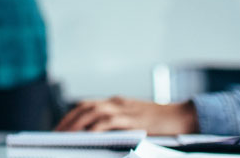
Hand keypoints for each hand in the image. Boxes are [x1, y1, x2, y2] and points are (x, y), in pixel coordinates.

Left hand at [56, 97, 197, 134]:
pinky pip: (110, 122)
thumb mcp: (134, 118)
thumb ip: (116, 123)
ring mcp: (125, 110)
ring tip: (64, 138)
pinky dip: (96, 129)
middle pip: (84, 108)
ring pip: (93, 113)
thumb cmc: (161, 122)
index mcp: (116, 102)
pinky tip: (87, 137)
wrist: (185, 116)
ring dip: (77, 125)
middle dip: (67, 122)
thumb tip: (94, 135)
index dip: (69, 117)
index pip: (85, 106)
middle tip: (54, 135)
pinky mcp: (134, 120)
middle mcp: (117, 103)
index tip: (57, 128)